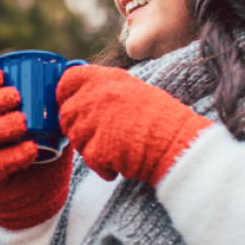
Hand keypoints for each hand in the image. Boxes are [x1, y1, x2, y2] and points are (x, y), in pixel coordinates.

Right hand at [0, 68, 72, 229]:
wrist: (43, 196)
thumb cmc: (47, 153)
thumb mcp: (53, 124)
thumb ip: (59, 100)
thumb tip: (75, 66)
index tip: (1, 74)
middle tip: (16, 97)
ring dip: (1, 126)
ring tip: (23, 122)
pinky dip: (12, 156)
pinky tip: (30, 149)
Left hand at [56, 65, 212, 185]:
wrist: (179, 144)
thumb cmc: (162, 119)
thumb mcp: (133, 90)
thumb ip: (105, 90)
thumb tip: (81, 97)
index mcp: (105, 78)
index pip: (67, 80)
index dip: (65, 94)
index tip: (71, 104)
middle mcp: (96, 96)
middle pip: (66, 113)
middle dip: (77, 127)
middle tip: (99, 136)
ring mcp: (94, 122)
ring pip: (75, 138)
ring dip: (89, 147)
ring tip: (115, 149)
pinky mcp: (97, 148)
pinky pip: (88, 159)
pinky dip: (102, 167)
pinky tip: (120, 164)